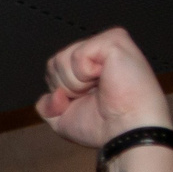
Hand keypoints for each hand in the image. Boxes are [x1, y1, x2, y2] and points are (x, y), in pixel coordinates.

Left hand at [37, 27, 171, 147]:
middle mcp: (98, 54)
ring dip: (75, 83)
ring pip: (62, 58)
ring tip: (101, 88)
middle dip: (66, 87)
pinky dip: (85, 74)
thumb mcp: (62, 120)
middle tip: (94, 96)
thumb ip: (47, 106)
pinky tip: (105, 78)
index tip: (85, 102)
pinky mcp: (114, 40)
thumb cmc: (103, 126)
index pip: (54, 68)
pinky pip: (78, 55)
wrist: (125, 131)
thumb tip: (50, 94)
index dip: (60, 91)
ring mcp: (107, 44)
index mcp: (89, 68)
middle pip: (54, 62)